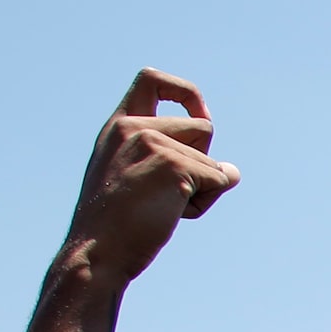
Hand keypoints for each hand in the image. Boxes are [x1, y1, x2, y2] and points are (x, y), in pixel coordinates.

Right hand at [64, 70, 238, 288]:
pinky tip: (172, 215)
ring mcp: (153, 142)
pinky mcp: (173, 164)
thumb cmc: (116, 226)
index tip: (199, 115)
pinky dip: (204, 203)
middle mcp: (134, 126)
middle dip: (202, 162)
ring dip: (204, 189)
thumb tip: (232, 171)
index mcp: (118, 126)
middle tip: (171, 193)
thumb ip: (171, 161)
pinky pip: (219, 180)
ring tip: (166, 207)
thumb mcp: (132, 179)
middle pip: (202, 127)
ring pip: (213, 159)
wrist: (98, 252)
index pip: (152, 80)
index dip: (185, 93)